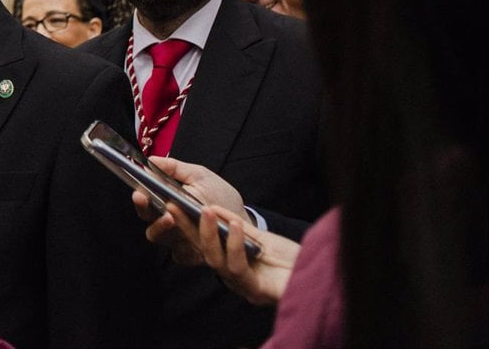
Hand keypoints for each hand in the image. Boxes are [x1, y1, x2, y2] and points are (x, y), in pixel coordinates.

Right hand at [132, 156, 246, 265]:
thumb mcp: (199, 176)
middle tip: (158, 206)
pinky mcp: (192, 255)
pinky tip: (193, 240)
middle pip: (148, 223)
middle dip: (148, 215)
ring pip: (161, 239)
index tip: (140, 193)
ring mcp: (179, 241)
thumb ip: (175, 168)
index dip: (140, 200)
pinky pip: (181, 255)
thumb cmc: (218, 196)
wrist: (242, 220)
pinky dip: (184, 249)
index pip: (146, 204)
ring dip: (162, 228)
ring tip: (172, 218)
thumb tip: (151, 159)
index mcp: (166, 204)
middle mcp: (169, 224)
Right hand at [166, 202, 299, 305]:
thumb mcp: (260, 236)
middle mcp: (232, 276)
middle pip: (201, 252)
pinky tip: (236, 226)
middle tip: (175, 206)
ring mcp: (243, 285)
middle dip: (187, 228)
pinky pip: (238, 268)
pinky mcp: (257, 291)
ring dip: (209, 233)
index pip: (200, 242)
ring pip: (215, 261)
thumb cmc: (292, 258)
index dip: (184, 225)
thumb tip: (209, 208)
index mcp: (230, 261)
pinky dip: (234, 245)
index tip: (171, 204)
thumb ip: (235, 225)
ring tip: (206, 210)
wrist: (324, 273)